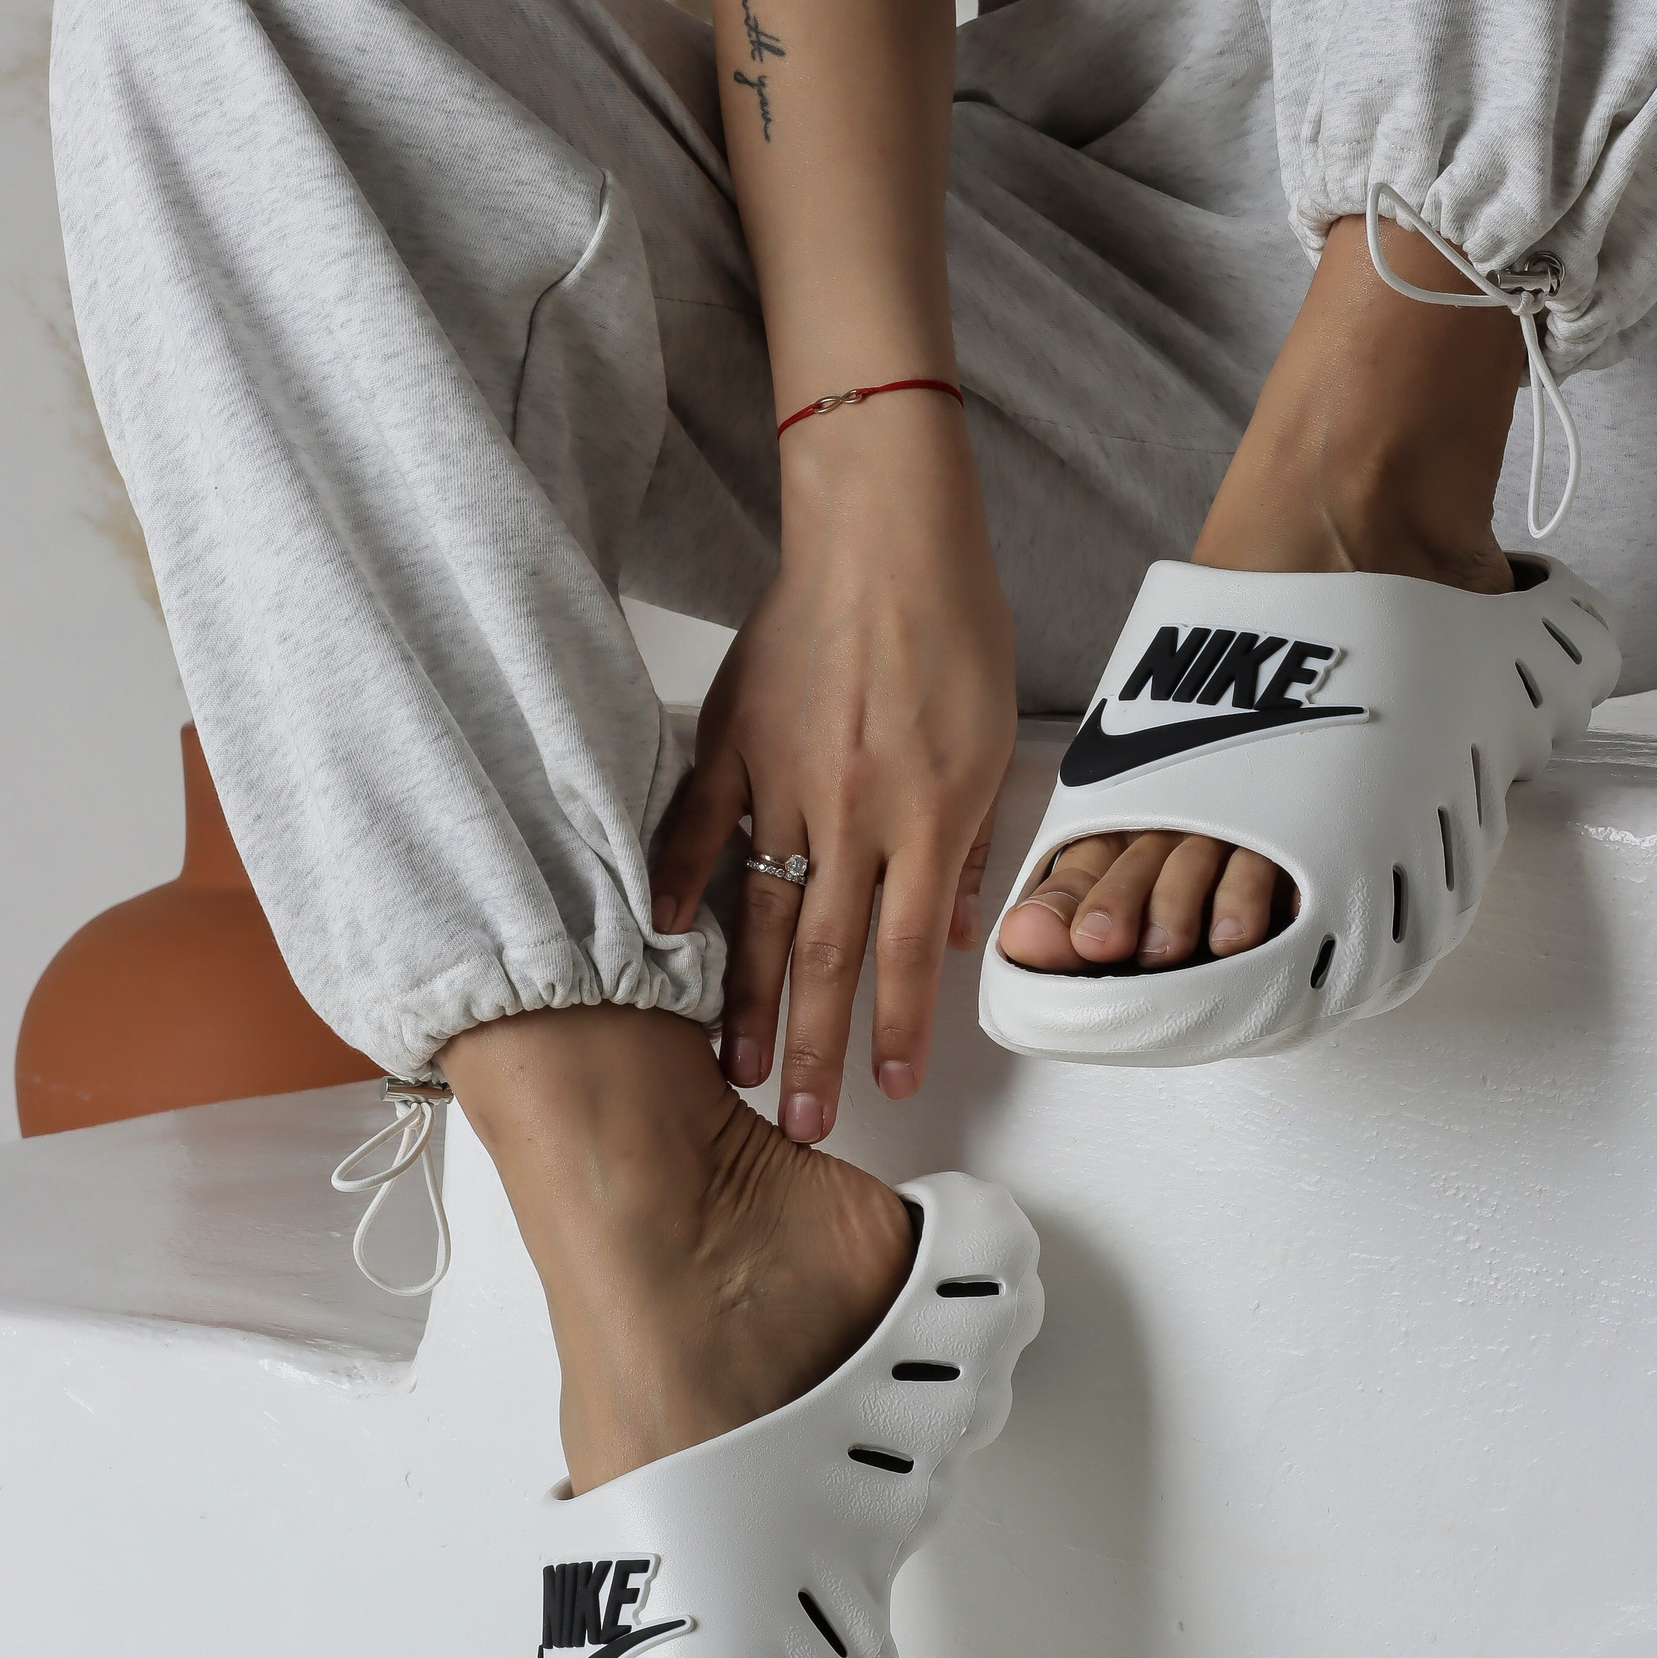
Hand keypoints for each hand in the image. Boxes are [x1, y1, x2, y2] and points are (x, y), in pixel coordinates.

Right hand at [650, 419, 1015, 1140]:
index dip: (898, 1030)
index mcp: (925, 816)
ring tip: (732, 1068)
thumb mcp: (991, 742)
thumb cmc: (951, 628)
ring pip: (759, 910)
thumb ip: (964, 845)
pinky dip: (680, 884)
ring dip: (744, 998)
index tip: (890, 1088)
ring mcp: (785, 779)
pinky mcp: (733, 741)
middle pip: (827, 956)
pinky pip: (697, 826)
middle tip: (801, 1121)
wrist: (887, 536)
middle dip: (815, 1048)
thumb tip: (948, 932)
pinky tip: (665, 944)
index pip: (906, 953)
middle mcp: (853, 813)